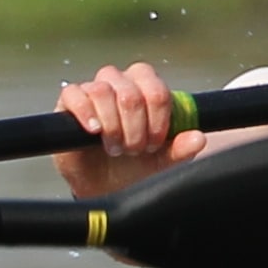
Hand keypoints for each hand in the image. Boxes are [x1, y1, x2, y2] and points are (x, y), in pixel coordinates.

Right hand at [54, 61, 187, 201]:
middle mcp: (120, 83)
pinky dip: (85, 112)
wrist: (103, 185)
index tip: (155, 142)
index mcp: (146, 88)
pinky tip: (94, 131)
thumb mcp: (161, 161)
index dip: (157, 118)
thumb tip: (198, 138)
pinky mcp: (69, 101)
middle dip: (135, 127)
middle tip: (134, 149)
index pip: (155, 89)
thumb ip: (180, 149)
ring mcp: (93, 90)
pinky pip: (74, 94)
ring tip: (114, 147)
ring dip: (112, 125)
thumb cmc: (134, 166)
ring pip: (102, 91)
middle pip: (130, 92)